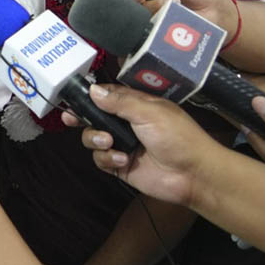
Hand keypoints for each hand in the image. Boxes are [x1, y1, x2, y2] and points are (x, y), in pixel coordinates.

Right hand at [73, 84, 218, 206]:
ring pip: (93, 139)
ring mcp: (122, 145)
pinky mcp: (120, 166)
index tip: (73, 96)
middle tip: (71, 118)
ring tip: (108, 142)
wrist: (193, 174)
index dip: (91, 96)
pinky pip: (101, 159)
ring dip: (95, 139)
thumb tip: (93, 90)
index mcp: (136, 106)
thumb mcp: (150, 112)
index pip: (107, 96)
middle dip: (82, 118)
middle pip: (95, 117)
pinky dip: (107, 158)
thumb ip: (120, 102)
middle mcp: (126, 124)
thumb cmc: (178, 137)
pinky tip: (122, 159)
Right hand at [127, 0, 236, 28]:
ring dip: (153, 10)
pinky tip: (167, 21)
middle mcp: (142, 5)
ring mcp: (148, 22)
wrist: (215, 12)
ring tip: (173, 3)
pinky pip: (145, 36)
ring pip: (136, 20)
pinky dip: (154, 29)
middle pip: (124, 5)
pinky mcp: (155, 37)